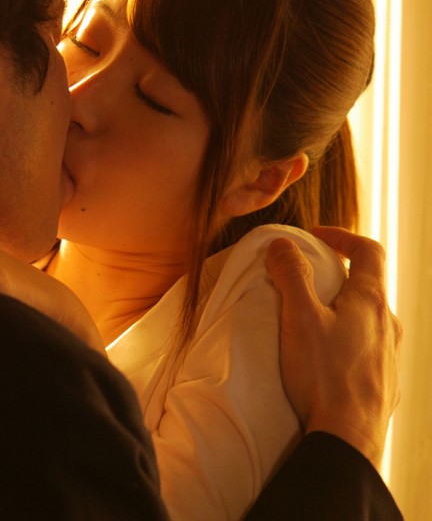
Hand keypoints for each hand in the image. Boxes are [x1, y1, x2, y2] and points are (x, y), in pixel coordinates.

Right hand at [266, 226, 400, 467]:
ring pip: (369, 319)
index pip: (368, 250)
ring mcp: (390, 354)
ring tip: (312, 322)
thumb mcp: (300, 317)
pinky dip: (347, 341)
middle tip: (306, 282)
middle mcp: (388, 324)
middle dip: (337, 276)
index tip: (314, 238)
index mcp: (370, 301)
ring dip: (342, 310)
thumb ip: (291, 276)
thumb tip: (283, 244)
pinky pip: (368, 349)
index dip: (342, 236)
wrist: (348, 436)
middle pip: (368, 285)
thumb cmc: (324, 375)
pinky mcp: (384, 381)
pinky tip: (326, 359)